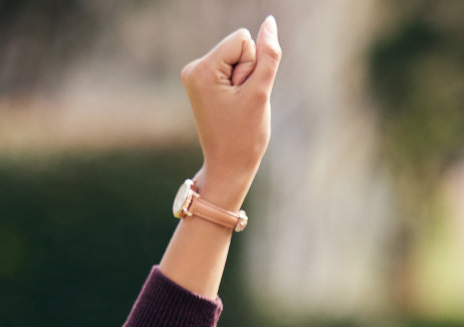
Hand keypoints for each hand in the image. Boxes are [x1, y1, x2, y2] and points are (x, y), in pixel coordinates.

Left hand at [179, 16, 281, 207]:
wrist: (228, 166)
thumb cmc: (245, 136)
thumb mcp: (260, 93)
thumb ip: (269, 55)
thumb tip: (270, 22)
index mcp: (202, 69)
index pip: (243, 40)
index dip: (252, 67)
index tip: (243, 96)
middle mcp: (193, 67)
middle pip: (239, 46)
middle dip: (248, 73)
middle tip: (241, 104)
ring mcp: (196, 75)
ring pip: (238, 57)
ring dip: (245, 81)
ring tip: (237, 107)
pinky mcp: (203, 81)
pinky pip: (232, 68)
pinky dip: (239, 85)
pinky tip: (233, 106)